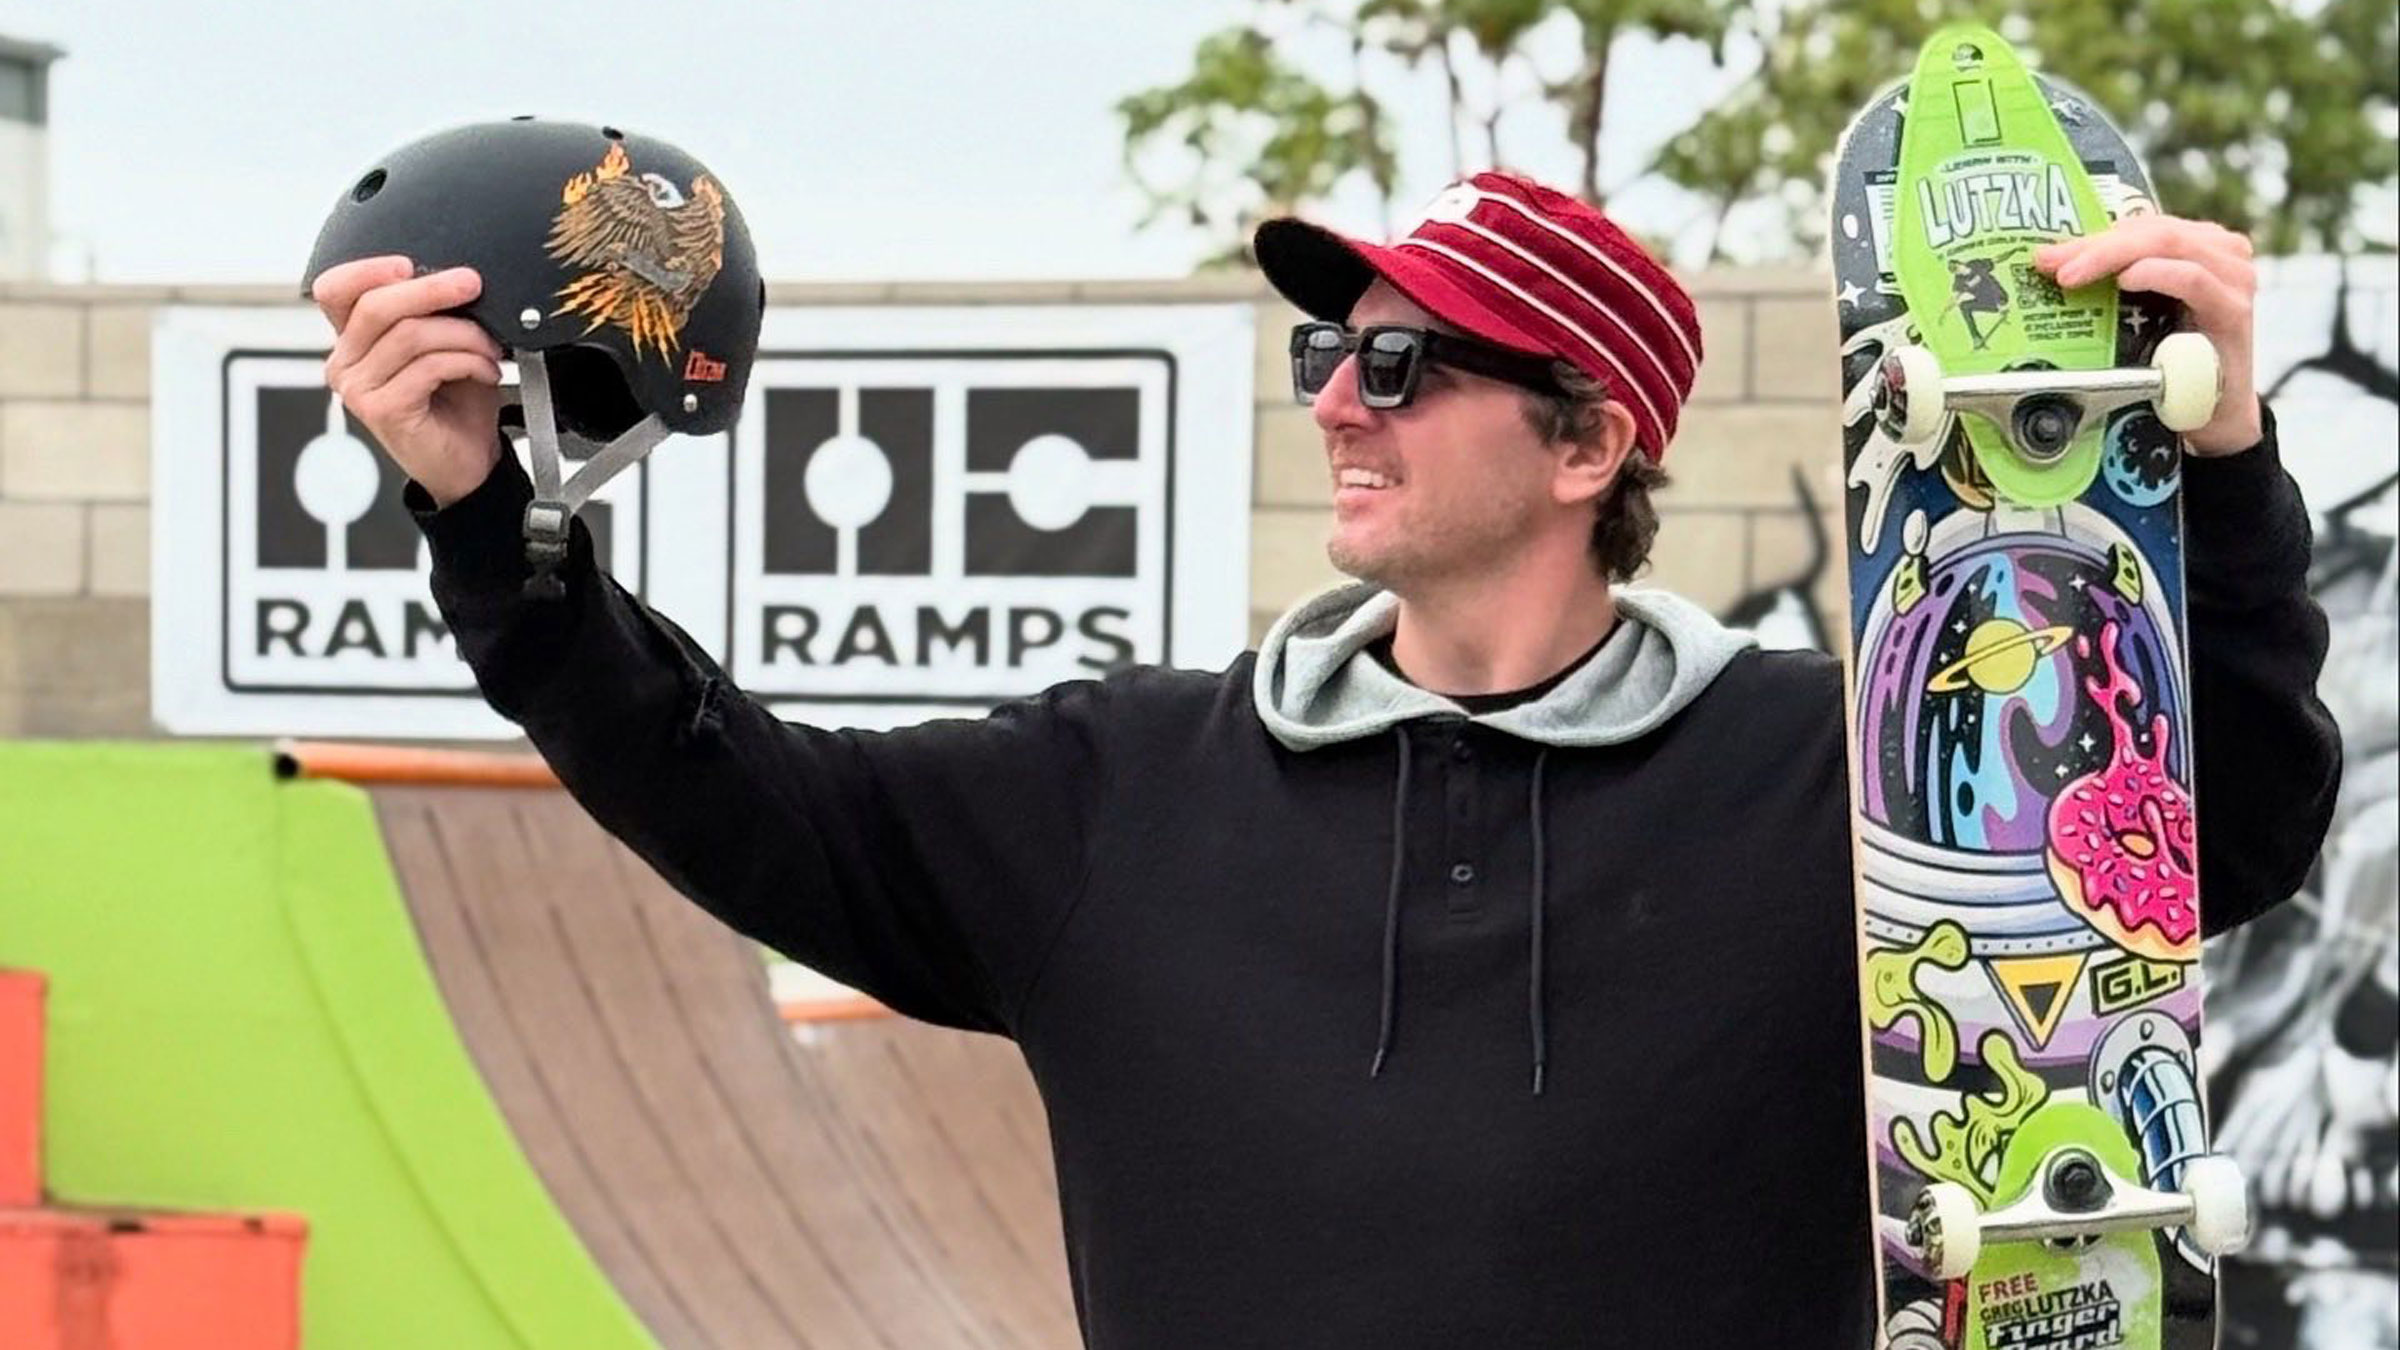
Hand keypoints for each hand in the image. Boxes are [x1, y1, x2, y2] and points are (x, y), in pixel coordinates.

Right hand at [313, 256, 507, 505]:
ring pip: (410, 334)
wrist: (468, 463)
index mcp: (353, 341)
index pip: (335, 290)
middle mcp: (345, 363)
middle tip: (471, 284)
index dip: (366, 270)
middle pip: (376, 306)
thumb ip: (432, 313)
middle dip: (431, 289)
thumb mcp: (443, 346)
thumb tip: (453, 278)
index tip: (407, 265)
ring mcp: (358, 389)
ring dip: (463, 334)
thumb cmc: (455, 404)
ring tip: (490, 349)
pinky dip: (467, 361)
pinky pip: (428, 366)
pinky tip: (485, 371)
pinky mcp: (382, 409)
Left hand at [2034, 215, 2261, 455]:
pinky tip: (2125, 279)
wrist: (2211, 413)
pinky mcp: (2235, 309)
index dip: (2090, 237)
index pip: (2137, 227)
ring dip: (2112, 256)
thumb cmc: (2169, 361)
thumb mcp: (2137, 314)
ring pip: (2169, 244)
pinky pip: (2193, 278)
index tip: (2045, 256)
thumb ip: (2111, 283)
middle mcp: (2220, 253)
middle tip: (2050, 264)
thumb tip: (2048, 264)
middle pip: (2150, 230)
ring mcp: (2233, 277)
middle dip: (2093, 246)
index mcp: (2195, 245)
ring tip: (2072, 274)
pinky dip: (2156, 273)